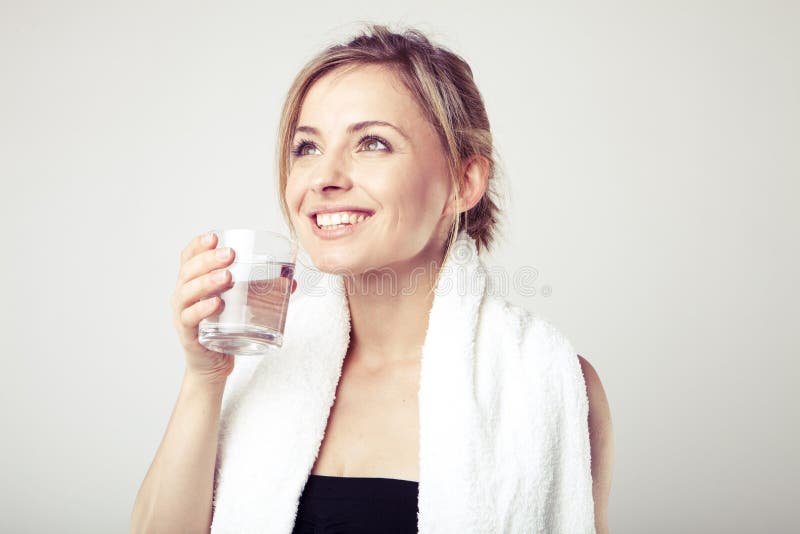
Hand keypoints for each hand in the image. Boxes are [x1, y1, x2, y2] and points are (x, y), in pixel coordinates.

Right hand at [170, 232, 297, 382]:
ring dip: (207, 282)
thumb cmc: (225, 328)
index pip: (189, 258)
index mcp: (193, 282)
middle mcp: (183, 295)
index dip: (198, 245)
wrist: (213, 364)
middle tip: (230, 255)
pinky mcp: (189, 334)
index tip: (214, 236)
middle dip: (209, 260)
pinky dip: (202, 309)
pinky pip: (190, 318)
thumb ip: (262, 291)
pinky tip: (216, 303)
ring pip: (188, 292)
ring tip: (227, 277)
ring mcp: (183, 314)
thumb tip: (293, 281)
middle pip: (189, 270)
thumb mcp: (240, 305)